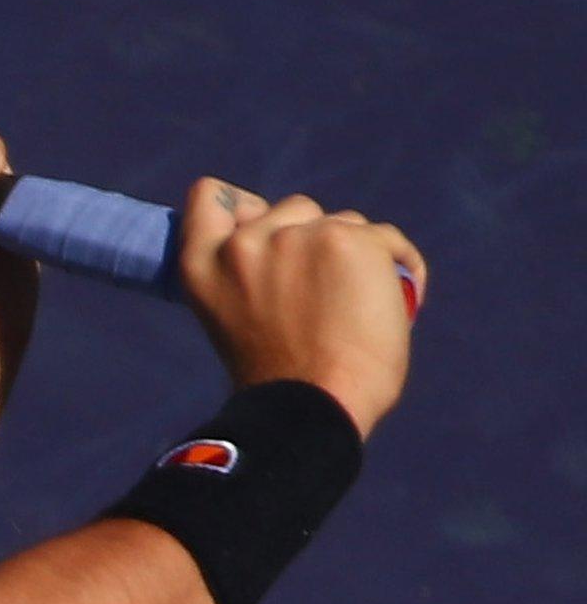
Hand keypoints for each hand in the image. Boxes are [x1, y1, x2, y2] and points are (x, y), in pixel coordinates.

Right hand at [177, 177, 426, 438]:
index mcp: (202, 265)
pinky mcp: (350, 242)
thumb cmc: (277, 376)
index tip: (264, 229)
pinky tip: (400, 297)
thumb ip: (246, 272)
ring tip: (362, 300)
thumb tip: (286, 240)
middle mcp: (244, 243)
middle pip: (292, 209)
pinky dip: (397, 264)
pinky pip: (384, 238)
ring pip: (342, 222)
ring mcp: (298, 237)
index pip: (209, 196)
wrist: (315, 407)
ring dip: (355, 252)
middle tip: (324, 289)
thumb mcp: (232, 313)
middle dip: (312, 237)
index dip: (242, 206)